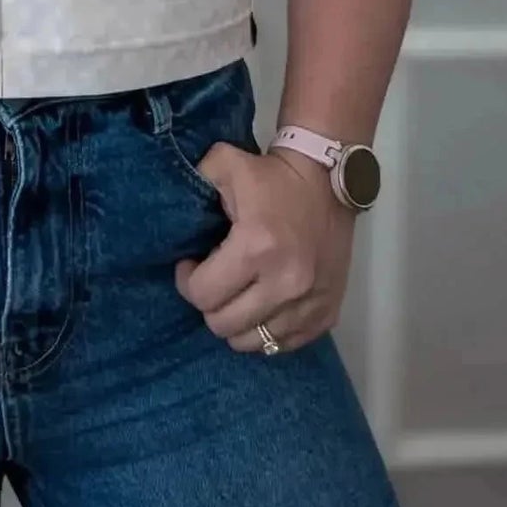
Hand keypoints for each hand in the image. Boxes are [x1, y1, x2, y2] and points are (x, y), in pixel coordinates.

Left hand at [174, 143, 357, 353]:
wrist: (332, 179)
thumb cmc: (274, 174)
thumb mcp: (224, 162)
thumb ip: (195, 181)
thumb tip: (175, 212)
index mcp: (256, 247)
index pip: (203, 295)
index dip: (187, 281)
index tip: (191, 265)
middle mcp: (285, 283)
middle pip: (224, 325)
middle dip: (210, 303)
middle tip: (213, 280)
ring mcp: (309, 303)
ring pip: (254, 342)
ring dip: (238, 321)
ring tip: (238, 294)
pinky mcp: (327, 314)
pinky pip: (284, 344)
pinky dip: (268, 329)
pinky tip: (263, 303)